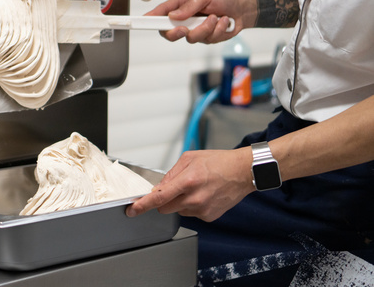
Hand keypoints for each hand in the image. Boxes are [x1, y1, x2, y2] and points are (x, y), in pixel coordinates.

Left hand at [126, 148, 254, 221]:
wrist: (242, 172)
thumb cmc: (218, 162)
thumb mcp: (189, 158)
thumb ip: (171, 174)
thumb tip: (158, 188)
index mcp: (188, 181)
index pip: (159, 198)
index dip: (143, 205)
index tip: (132, 210)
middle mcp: (195, 198)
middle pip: (165, 208)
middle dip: (164, 200)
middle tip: (176, 188)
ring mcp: (202, 209)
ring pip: (178, 210)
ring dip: (180, 202)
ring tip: (196, 188)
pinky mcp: (209, 217)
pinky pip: (191, 214)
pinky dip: (192, 206)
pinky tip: (203, 195)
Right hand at [146, 0, 256, 43]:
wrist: (243, 9)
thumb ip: (188, 6)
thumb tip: (173, 16)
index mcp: (180, 5)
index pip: (160, 13)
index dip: (149, 18)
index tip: (140, 22)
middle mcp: (184, 19)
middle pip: (168, 32)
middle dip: (176, 32)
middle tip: (184, 29)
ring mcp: (195, 30)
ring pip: (190, 38)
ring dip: (206, 28)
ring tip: (216, 17)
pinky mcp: (206, 38)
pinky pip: (207, 40)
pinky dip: (218, 30)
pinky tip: (224, 22)